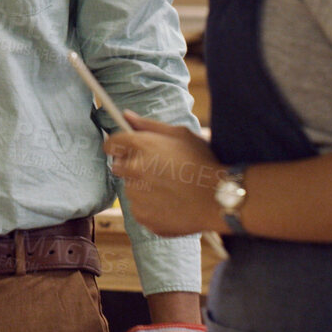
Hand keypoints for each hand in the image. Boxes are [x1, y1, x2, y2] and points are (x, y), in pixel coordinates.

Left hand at [103, 112, 224, 237]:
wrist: (219, 199)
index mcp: (141, 145)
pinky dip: (150, 208)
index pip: (112, 144)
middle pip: (119, 167)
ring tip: (170, 189)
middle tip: (157, 171)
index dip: (117, 146)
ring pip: (130, 189)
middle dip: (132, 167)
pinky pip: (139, 209)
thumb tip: (126, 116)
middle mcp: (134, 169)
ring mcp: (136, 194)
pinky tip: (171, 203)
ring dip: (143, 188)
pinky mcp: (142, 215)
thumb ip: (149, 125)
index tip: (123, 150)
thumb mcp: (181, 135)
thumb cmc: (204, 163)